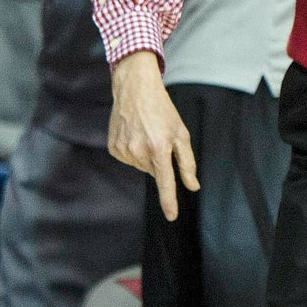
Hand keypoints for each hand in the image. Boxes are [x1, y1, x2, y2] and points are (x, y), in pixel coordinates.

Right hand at [108, 51, 198, 220]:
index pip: (165, 181)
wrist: (135, 89)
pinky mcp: (114, 148)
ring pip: (141, 166)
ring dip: (146, 155)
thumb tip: (192, 186)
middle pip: (154, 171)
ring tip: (146, 132)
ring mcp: (124, 150)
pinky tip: (135, 134)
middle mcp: (139, 151)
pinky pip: (128, 159)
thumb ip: (187, 162)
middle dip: (159, 160)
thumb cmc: (162, 110)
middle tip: (158, 137)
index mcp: (159, 146)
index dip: (169, 201)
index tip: (172, 216)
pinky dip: (134, 151)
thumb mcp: (180, 132)